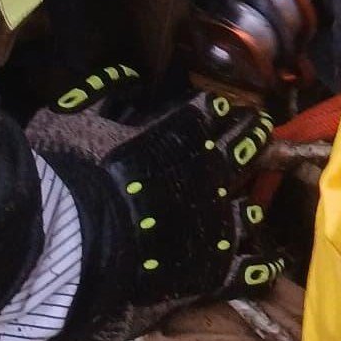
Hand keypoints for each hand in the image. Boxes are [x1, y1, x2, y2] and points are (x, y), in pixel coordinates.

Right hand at [28, 64, 282, 321]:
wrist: (71, 244)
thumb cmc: (68, 177)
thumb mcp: (75, 119)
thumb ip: (104, 93)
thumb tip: (126, 74)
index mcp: (183, 130)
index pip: (214, 110)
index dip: (217, 111)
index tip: (220, 110)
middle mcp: (211, 168)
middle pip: (247, 145)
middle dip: (252, 138)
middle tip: (258, 134)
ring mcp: (218, 218)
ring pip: (252, 205)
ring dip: (251, 205)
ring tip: (253, 206)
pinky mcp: (215, 267)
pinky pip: (251, 267)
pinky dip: (262, 266)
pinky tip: (271, 264)